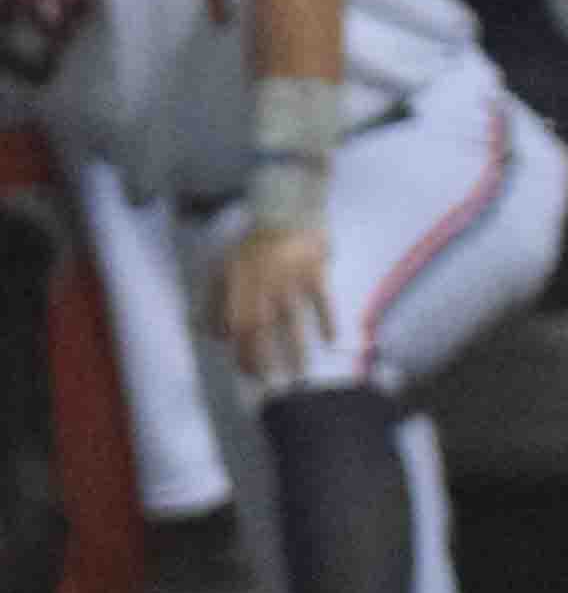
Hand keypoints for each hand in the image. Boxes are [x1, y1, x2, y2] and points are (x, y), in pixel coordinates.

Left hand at [214, 222, 335, 384]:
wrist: (286, 210)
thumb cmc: (252, 245)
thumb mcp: (223, 268)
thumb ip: (212, 299)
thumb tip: (211, 333)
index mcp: (239, 282)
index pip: (238, 325)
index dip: (242, 350)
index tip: (247, 371)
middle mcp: (264, 284)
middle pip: (264, 329)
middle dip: (266, 357)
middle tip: (270, 381)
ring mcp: (292, 279)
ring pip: (293, 321)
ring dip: (296, 349)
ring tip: (299, 373)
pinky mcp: (317, 273)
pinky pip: (323, 301)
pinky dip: (327, 321)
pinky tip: (330, 339)